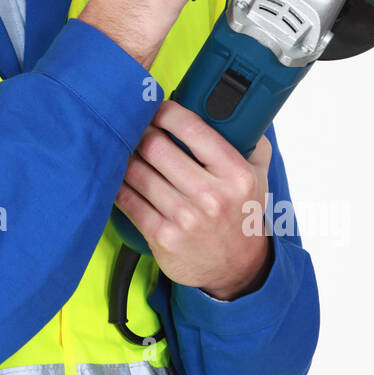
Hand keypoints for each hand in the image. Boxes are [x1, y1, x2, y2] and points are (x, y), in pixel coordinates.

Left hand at [115, 100, 272, 300]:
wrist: (237, 269)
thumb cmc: (241, 215)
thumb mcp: (258, 176)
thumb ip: (249, 139)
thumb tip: (229, 105)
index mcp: (235, 174)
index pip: (191, 128)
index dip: (165, 112)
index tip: (155, 107)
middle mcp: (211, 196)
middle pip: (156, 146)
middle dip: (139, 131)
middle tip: (133, 125)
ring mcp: (185, 218)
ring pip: (137, 172)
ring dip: (124, 155)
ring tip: (121, 146)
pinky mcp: (162, 237)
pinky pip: (127, 200)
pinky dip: (117, 183)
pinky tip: (115, 174)